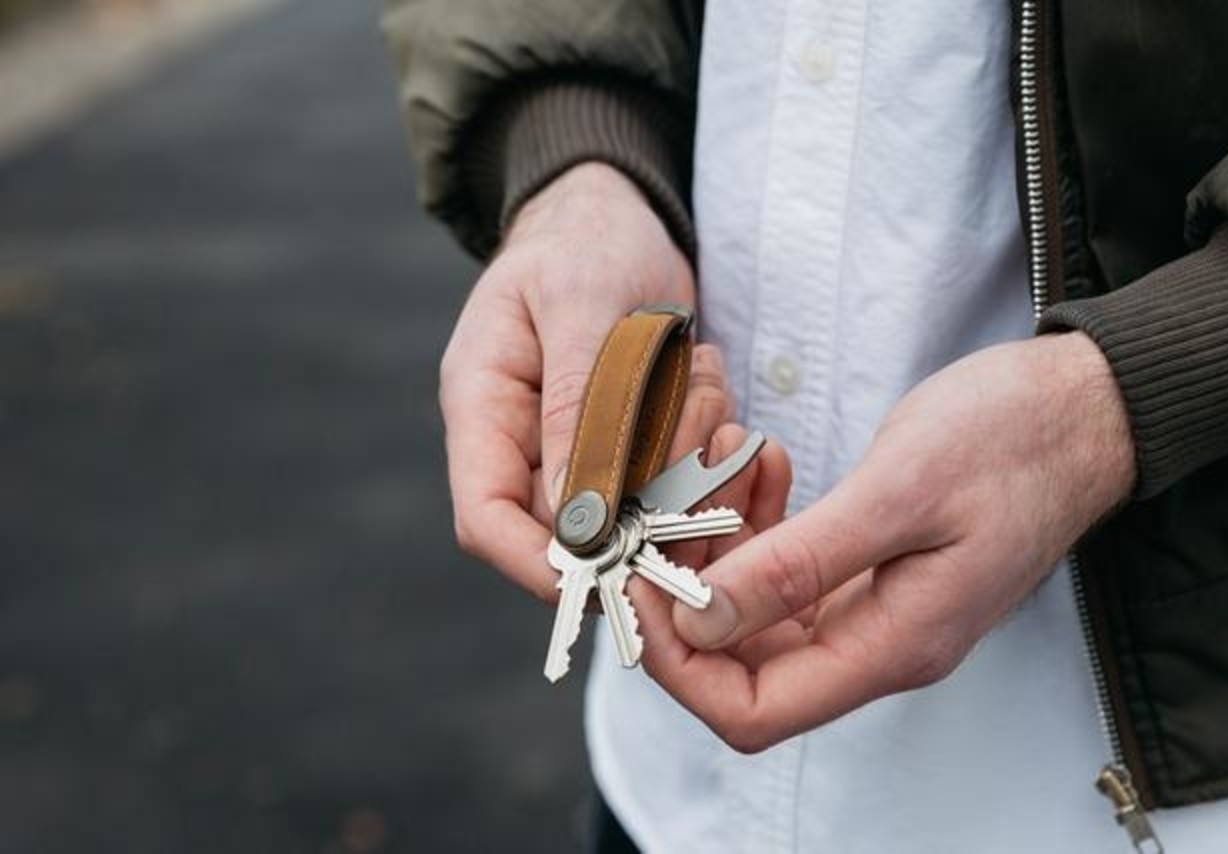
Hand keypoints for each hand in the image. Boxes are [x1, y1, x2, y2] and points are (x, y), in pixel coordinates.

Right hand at [440, 163, 697, 600]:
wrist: (616, 214)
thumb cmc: (584, 242)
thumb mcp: (579, 303)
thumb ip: (577, 405)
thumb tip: (581, 517)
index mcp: (484, 408)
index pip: (488, 519)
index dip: (543, 562)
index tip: (619, 565)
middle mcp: (526, 444)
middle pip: (580, 528)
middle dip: (652, 493)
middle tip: (700, 415)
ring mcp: (580, 449)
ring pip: (642, 509)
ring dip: (690, 453)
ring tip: (699, 367)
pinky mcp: (634, 446)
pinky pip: (678, 479)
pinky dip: (709, 439)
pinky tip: (706, 369)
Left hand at [633, 332, 1135, 751]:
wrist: (1082, 407)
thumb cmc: (1014, 443)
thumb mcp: (898, 496)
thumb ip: (797, 566)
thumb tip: (700, 621)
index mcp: (891, 646)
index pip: (751, 711)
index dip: (681, 663)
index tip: (644, 582)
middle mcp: (877, 641)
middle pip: (741, 662)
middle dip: (689, 589)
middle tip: (667, 507)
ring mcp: (874, 604)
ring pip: (756, 606)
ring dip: (722, 541)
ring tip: (722, 459)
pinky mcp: (870, 563)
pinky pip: (787, 563)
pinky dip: (759, 518)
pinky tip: (763, 462)